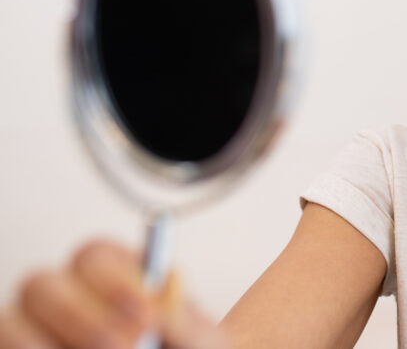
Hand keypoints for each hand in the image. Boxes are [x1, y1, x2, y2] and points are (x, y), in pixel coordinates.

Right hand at [0, 239, 227, 348]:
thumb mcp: (199, 345)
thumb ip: (187, 324)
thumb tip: (165, 300)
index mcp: (110, 281)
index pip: (94, 256)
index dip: (116, 282)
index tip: (148, 313)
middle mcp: (63, 301)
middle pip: (41, 283)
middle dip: (83, 317)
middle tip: (130, 345)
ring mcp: (32, 331)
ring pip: (11, 322)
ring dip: (53, 342)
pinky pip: (6, 348)